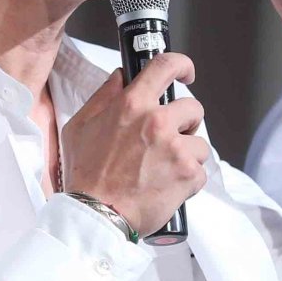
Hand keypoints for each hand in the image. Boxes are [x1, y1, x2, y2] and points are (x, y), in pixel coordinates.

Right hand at [61, 53, 208, 237]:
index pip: (165, 66)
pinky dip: (188, 180)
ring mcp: (176, 148)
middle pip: (193, 107)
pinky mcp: (188, 174)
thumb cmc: (85, 175)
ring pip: (200, 143)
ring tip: (164, 170)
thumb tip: (120, 77)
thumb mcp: (80, 127)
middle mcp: (157, 122)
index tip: (186, 73)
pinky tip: (167, 187)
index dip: (182, 64)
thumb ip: (103, 97)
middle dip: (186, 122)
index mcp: (132, 105)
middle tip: (171, 139)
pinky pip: (201, 171)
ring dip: (187, 155)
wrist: (95, 216)